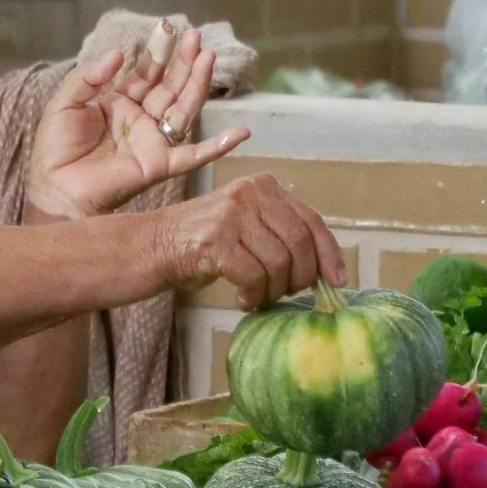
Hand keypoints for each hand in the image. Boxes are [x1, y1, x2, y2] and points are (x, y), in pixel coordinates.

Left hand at [25, 30, 248, 220]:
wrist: (54, 188)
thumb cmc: (55, 149)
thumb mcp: (65, 102)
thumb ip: (89, 77)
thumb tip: (120, 54)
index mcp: (119, 103)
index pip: (146, 74)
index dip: (158, 53)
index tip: (170, 29)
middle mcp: (141, 120)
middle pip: (169, 86)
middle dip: (183, 62)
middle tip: (195, 36)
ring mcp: (153, 141)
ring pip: (183, 109)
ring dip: (197, 85)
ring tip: (207, 57)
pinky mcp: (160, 165)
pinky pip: (194, 156)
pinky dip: (219, 146)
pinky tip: (241, 133)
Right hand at [152, 174, 345, 309]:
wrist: (149, 246)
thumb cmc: (201, 244)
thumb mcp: (246, 227)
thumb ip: (279, 235)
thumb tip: (323, 269)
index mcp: (263, 187)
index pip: (311, 220)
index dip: (329, 253)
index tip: (337, 280)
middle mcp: (250, 193)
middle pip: (299, 242)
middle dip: (300, 276)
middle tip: (287, 293)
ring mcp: (232, 214)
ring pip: (279, 262)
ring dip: (273, 290)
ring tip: (258, 297)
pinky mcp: (215, 240)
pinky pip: (254, 276)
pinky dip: (254, 295)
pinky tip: (242, 300)